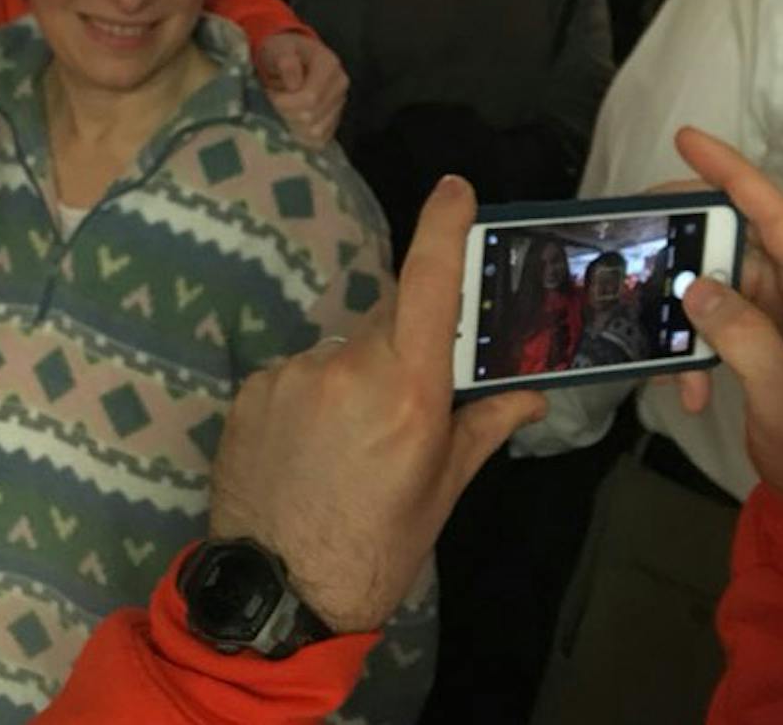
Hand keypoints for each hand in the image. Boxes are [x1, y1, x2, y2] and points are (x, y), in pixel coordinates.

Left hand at [209, 176, 545, 631]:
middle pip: (386, 318)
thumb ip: (483, 425)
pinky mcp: (252, 387)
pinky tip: (308, 444)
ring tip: (347, 441)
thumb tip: (530, 391)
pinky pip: (297, 372)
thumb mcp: (442, 489)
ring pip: (340, 349)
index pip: (428, 283)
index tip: (454, 189)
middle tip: (406, 399)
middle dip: (404, 341)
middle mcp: (346, 366)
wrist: (277, 593)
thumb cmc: (376, 546)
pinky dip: (310, 393)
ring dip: (352, 374)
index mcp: (406, 390)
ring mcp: (291, 373)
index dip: (442, 226)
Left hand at [256, 33, 347, 148]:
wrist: (290, 57)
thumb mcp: (278, 49)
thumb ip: (286, 62)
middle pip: (311, 117)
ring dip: (292, 126)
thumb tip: (294, 84)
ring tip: (283, 110)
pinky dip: (301, 136)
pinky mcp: (334, 120)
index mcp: (329, 64)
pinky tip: (291, 122)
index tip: (271, 94)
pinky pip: (319, 140)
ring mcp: (339, 104)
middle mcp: (340, 85)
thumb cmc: (281, 52)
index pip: (310, 98)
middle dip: (285, 113)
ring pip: (315, 133)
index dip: (285, 102)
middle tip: (275, 102)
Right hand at [672, 128, 782, 506]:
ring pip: (726, 285)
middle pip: (743, 247)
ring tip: (663, 351)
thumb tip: (694, 288)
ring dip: (689, 320)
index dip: (733, 176)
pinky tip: (687, 386)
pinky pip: (726, 320)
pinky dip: (699, 348)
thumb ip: (741, 338)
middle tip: (636, 240)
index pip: (781, 219)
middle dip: (689, 256)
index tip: (688, 140)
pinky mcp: (778, 336)